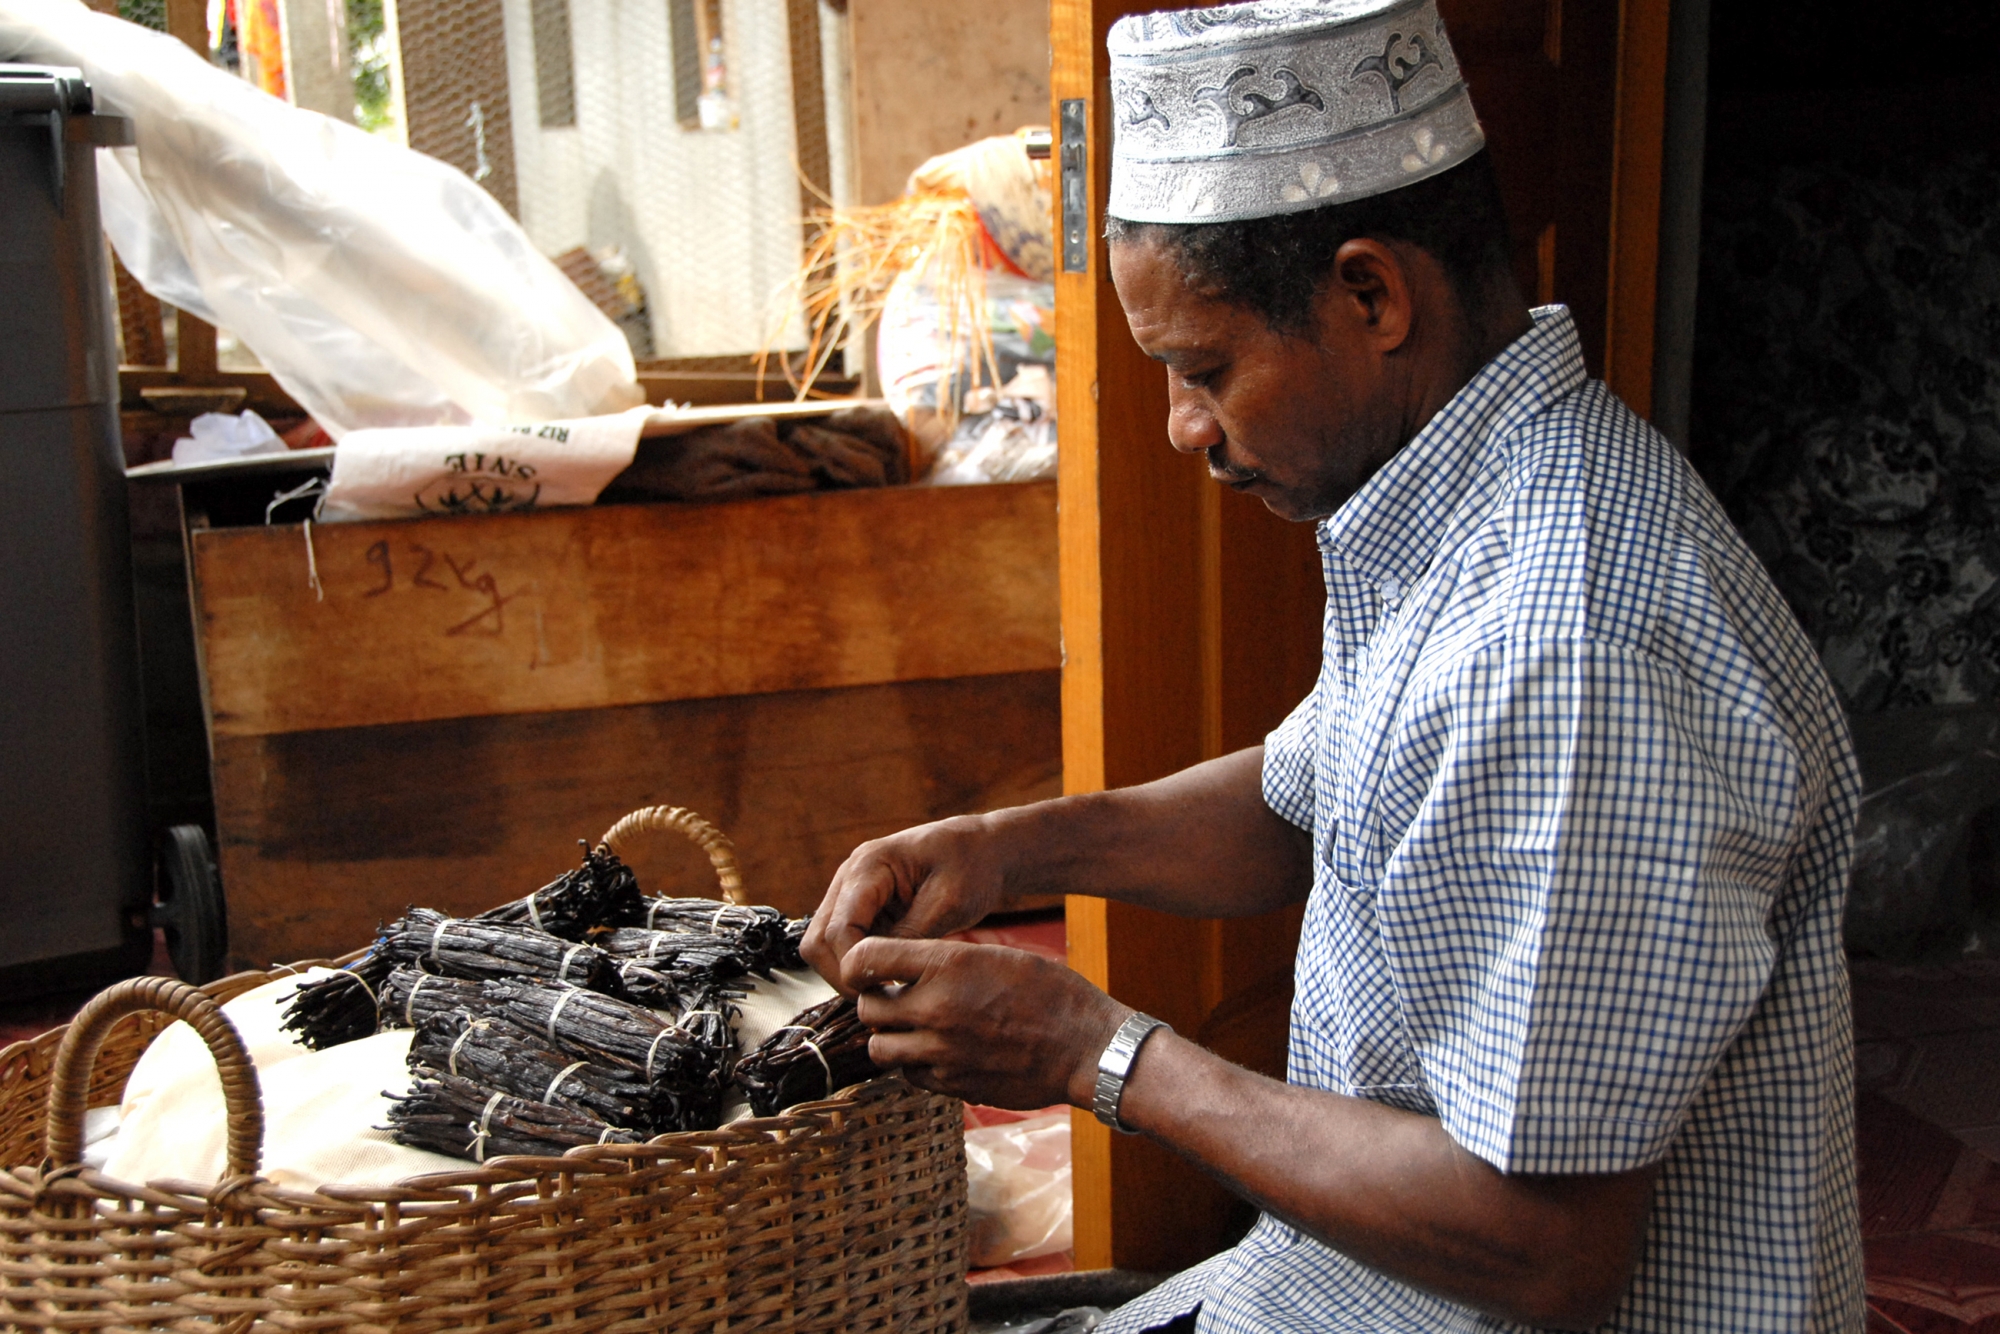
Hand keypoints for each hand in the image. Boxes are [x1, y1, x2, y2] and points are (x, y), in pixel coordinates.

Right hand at [801, 815, 1011, 991]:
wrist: (981, 849)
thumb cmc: (971, 867)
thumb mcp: (949, 901)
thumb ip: (912, 933)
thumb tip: (882, 970)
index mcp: (870, 865)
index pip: (838, 929)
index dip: (855, 966)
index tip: (885, 988)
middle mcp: (850, 877)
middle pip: (817, 941)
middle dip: (843, 975)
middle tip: (880, 998)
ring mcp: (850, 893)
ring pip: (821, 946)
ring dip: (846, 972)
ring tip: (884, 991)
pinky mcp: (860, 909)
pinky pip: (840, 945)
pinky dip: (856, 965)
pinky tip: (886, 979)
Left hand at [844, 938, 1128, 1108]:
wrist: (1087, 1048)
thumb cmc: (1052, 994)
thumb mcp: (998, 957)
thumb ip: (947, 962)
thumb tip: (906, 968)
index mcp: (948, 966)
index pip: (865, 958)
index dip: (860, 962)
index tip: (869, 966)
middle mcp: (936, 1009)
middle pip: (866, 1009)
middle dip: (874, 1001)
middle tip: (894, 997)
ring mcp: (942, 1053)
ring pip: (880, 1049)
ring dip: (890, 1037)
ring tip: (913, 1027)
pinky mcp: (953, 1085)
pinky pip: (911, 1076)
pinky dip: (914, 1064)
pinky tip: (937, 1051)